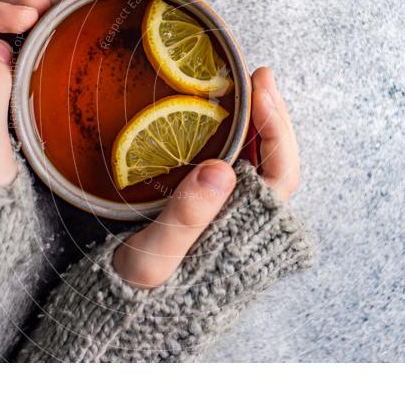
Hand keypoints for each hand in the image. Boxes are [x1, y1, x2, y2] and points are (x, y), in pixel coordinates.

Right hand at [113, 67, 299, 287]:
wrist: (124, 330)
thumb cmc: (138, 301)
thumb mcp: (154, 261)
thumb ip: (186, 218)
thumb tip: (221, 169)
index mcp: (242, 236)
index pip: (280, 174)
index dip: (277, 127)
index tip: (262, 88)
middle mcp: (245, 228)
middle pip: (277, 165)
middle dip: (272, 117)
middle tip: (259, 75)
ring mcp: (230, 224)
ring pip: (257, 168)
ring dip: (255, 127)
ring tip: (246, 89)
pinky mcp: (210, 221)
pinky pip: (234, 175)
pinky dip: (234, 144)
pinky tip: (222, 125)